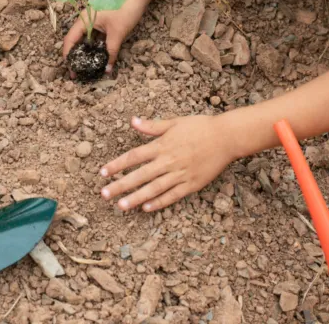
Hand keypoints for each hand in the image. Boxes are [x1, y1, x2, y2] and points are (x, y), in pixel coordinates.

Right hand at [63, 0, 146, 70]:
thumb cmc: (125, 10)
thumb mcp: (117, 33)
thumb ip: (111, 51)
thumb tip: (107, 69)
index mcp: (84, 20)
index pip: (70, 40)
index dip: (68, 56)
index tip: (71, 70)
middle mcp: (86, 20)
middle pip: (76, 40)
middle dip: (76, 56)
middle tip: (77, 72)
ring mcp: (93, 21)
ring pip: (86, 39)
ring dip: (86, 52)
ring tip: (87, 67)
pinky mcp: (102, 22)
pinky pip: (94, 37)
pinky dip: (95, 47)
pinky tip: (98, 57)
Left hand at [99, 115, 237, 211]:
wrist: (226, 138)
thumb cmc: (199, 127)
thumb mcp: (174, 123)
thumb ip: (152, 126)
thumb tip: (132, 121)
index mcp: (162, 146)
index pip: (133, 157)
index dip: (117, 165)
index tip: (102, 173)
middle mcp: (168, 161)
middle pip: (139, 175)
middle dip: (120, 185)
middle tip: (104, 194)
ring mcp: (180, 174)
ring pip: (153, 189)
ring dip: (136, 198)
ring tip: (121, 206)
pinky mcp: (191, 184)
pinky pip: (172, 196)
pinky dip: (159, 202)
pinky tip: (146, 208)